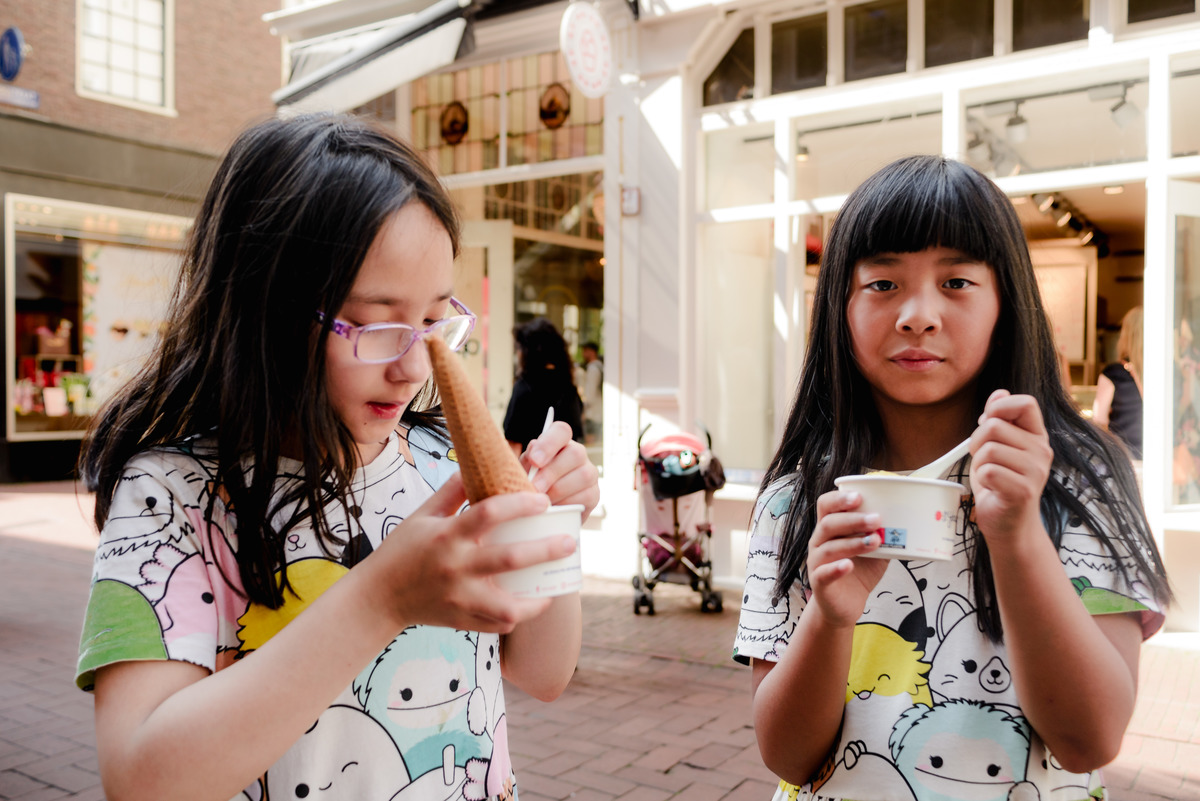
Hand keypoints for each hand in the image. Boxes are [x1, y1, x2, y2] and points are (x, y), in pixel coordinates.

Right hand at [370, 472, 575, 633]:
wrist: (378, 597)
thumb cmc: (402, 550)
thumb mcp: (422, 515)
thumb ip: (451, 492)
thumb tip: (474, 464)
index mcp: (447, 535)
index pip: (489, 512)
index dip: (520, 504)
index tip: (543, 501)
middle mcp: (455, 566)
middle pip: (510, 559)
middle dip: (546, 550)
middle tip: (569, 542)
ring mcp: (458, 597)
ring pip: (508, 605)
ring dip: (537, 599)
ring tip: (553, 588)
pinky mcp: (460, 620)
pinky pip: (496, 624)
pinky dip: (516, 617)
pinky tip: (529, 605)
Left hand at [520, 421, 600, 520]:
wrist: (539, 509)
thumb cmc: (530, 484)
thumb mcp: (524, 470)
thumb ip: (527, 460)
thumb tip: (534, 452)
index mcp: (558, 442)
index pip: (561, 431)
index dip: (549, 444)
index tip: (534, 461)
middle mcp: (578, 453)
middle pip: (575, 453)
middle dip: (552, 473)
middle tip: (535, 487)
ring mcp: (589, 473)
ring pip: (583, 475)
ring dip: (559, 490)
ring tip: (542, 500)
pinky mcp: (594, 494)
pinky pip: (586, 496)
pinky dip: (568, 503)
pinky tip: (555, 507)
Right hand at [805, 489, 888, 627]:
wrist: (845, 605)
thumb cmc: (859, 571)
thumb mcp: (875, 550)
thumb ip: (884, 535)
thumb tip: (909, 519)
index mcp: (830, 529)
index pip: (826, 505)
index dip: (839, 499)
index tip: (860, 496)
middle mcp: (819, 542)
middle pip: (828, 523)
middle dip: (853, 519)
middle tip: (876, 519)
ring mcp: (817, 562)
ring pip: (829, 547)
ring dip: (853, 542)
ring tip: (875, 541)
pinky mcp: (819, 584)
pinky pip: (823, 574)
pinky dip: (836, 568)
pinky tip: (848, 565)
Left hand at [969, 389, 1052, 546]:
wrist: (1010, 525)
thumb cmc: (1000, 483)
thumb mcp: (998, 446)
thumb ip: (999, 420)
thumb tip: (999, 393)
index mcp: (1037, 436)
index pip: (1025, 402)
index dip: (999, 406)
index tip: (988, 422)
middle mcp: (1042, 451)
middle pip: (994, 425)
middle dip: (977, 441)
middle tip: (984, 460)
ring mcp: (1035, 471)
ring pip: (988, 449)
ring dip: (978, 463)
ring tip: (990, 476)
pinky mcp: (1023, 490)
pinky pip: (988, 471)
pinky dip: (981, 479)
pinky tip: (992, 488)